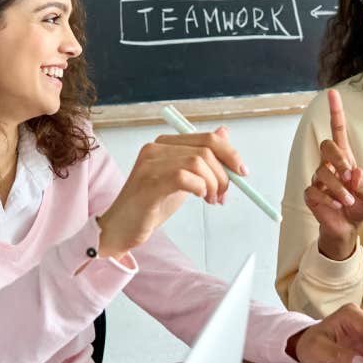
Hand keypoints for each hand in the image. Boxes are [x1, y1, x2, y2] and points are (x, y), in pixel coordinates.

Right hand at [97, 127, 246, 259]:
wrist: (121, 228)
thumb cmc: (150, 205)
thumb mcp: (183, 179)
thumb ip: (200, 158)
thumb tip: (224, 133)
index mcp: (165, 144)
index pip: (206, 138)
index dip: (229, 154)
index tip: (241, 172)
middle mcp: (155, 148)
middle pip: (205, 149)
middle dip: (223, 174)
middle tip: (223, 194)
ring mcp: (150, 164)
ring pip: (198, 162)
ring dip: (212, 184)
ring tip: (211, 200)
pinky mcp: (148, 183)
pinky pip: (184, 177)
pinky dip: (199, 188)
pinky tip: (199, 198)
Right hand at [305, 90, 362, 260]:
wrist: (346, 228)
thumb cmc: (358, 207)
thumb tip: (355, 173)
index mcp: (345, 158)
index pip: (338, 130)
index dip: (335, 112)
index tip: (333, 93)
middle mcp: (329, 164)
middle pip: (326, 146)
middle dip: (339, 159)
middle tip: (349, 176)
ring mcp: (318, 178)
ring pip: (322, 172)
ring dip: (338, 188)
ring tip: (347, 201)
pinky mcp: (310, 193)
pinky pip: (314, 191)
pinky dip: (328, 199)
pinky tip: (336, 206)